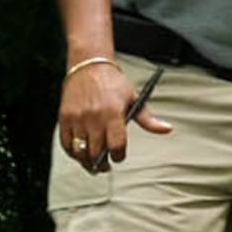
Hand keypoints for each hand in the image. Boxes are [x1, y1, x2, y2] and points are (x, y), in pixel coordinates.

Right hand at [58, 59, 169, 173]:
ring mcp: (77, 119)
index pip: (116, 145)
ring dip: (87, 162)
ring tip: (92, 164)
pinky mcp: (64, 118)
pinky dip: (73, 153)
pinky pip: (66, 144)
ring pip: (80, 151)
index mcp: (113, 114)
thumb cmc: (113, 83)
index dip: (119, 156)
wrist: (88, 66)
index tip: (119, 156)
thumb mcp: (134, 98)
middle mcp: (93, 117)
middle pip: (96, 152)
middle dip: (102, 164)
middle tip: (105, 166)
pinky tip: (80, 153)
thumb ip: (148, 119)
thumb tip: (167, 129)